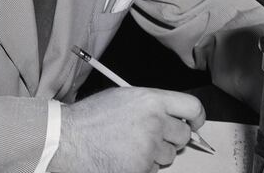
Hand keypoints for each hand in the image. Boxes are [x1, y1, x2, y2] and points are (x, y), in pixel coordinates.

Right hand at [51, 87, 203, 172]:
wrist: (67, 139)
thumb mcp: (122, 97)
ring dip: (155, 154)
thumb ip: (150, 105)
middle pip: (183, 136)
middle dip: (170, 138)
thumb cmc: (90, 118)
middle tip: (151, 137)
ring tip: (129, 146)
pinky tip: (122, 158)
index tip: (194, 124)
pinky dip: (142, 167)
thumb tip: (170, 116)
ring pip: (168, 156)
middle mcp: (155, 123)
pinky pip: (153, 170)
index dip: (196, 118)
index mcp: (151, 100)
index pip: (192, 108)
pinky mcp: (141, 168)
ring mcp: (149, 148)